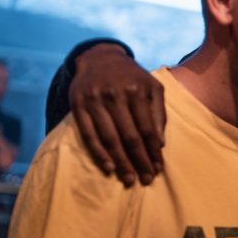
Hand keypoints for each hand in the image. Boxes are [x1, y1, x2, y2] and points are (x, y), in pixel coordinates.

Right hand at [69, 44, 165, 186]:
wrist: (100, 58)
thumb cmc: (132, 77)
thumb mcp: (152, 87)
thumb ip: (158, 112)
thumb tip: (159, 144)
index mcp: (136, 90)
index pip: (147, 128)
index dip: (152, 151)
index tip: (158, 168)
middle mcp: (115, 95)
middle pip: (129, 136)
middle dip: (139, 161)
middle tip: (146, 180)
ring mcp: (94, 100)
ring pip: (109, 138)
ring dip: (120, 162)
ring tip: (129, 179)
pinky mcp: (78, 106)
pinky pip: (89, 135)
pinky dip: (98, 153)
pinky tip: (109, 167)